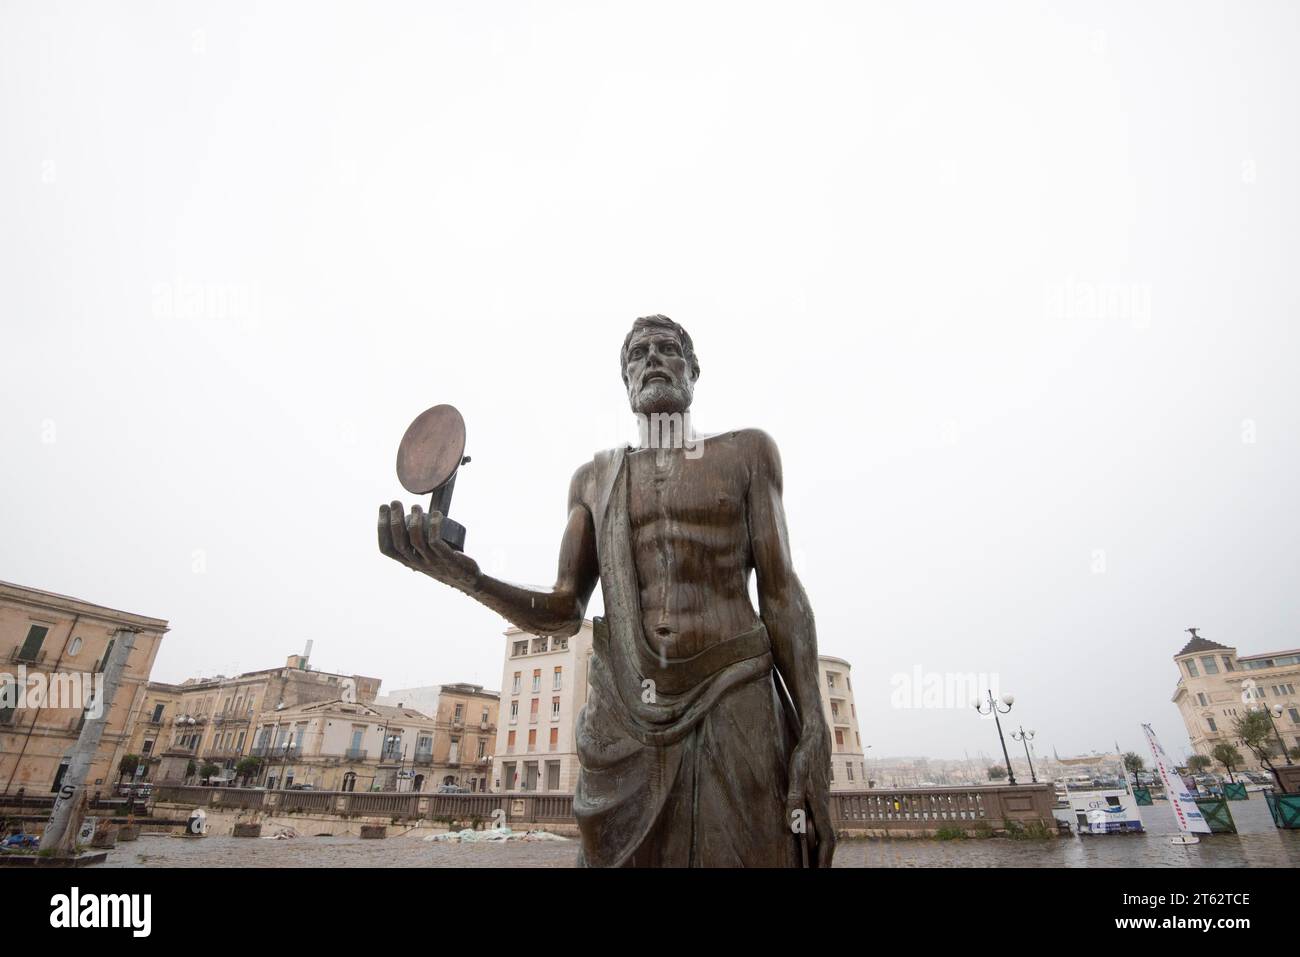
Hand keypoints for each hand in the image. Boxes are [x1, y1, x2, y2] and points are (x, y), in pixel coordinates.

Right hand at [378, 501, 480, 590]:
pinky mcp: (447, 559)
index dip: (382, 528)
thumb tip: (412, 513)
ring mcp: (432, 562)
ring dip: (414, 521)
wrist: (467, 579)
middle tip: (395, 502)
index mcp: (408, 562)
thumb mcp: (425, 555)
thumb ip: (417, 541)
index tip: (384, 508)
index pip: (387, 548)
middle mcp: (417, 564)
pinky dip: (434, 526)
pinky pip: (436, 542)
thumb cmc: (444, 561)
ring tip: (415, 506)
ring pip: (416, 541)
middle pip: (399, 542)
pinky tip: (436, 514)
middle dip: (394, 520)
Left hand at [786, 717, 835, 866]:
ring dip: (820, 848)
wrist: (816, 737)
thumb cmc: (805, 755)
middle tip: (817, 871)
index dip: (823, 859)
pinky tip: (808, 835)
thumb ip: (795, 798)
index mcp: (821, 806)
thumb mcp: (797, 774)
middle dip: (823, 859)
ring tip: (813, 861)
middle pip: (827, 840)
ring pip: (824, 830)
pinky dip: (817, 834)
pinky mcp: (818, 796)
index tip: (820, 873)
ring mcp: (822, 802)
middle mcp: (824, 807)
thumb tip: (792, 824)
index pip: (826, 841)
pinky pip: (819, 820)